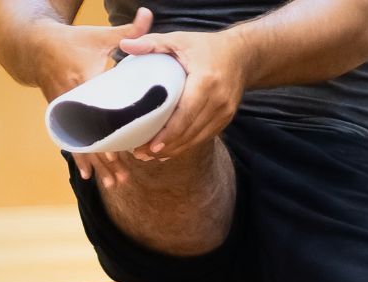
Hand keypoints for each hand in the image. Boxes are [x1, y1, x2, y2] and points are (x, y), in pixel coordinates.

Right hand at [33, 8, 153, 186]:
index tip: (120, 151)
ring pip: (82, 144)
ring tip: (113, 184)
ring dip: (97, 165)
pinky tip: (87, 176)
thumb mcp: (98, 35)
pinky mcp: (61, 116)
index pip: (99, 113)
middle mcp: (72, 102)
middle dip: (106, 159)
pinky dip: (81, 157)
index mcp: (83, 82)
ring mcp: (65, 112)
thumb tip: (150, 15)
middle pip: (91, 136)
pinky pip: (72, 140)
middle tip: (123, 178)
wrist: (34, 46)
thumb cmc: (71, 40)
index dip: (108, 134)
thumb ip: (127, 31)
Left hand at [118, 29, 248, 160]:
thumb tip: (125, 45)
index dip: (168, 133)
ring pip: (196, 138)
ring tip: (150, 155)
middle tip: (141, 153)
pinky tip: (168, 152)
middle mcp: (218, 99)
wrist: (242, 55)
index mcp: (206, 80)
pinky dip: (185, 145)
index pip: (185, 113)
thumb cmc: (206, 47)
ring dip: (174, 150)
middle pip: (189, 131)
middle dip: (165, 146)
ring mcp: (225, 112)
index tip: (150, 145)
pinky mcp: (226, 119)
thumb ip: (152, 42)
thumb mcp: (180, 39)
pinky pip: (204, 137)